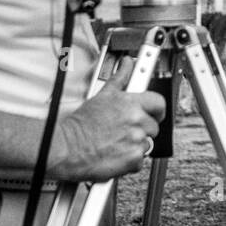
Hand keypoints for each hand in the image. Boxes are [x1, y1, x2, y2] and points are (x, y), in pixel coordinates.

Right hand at [48, 58, 165, 181]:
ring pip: (147, 143)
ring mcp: (136, 140)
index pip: (159, 103)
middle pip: (153, 125)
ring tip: (117, 143)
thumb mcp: (101, 96)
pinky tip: (116, 155)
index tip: (153, 113)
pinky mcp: (133, 158)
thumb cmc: (80, 125)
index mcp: (131, 103)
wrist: (66, 148)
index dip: (156, 110)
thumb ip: (119, 78)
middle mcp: (136, 120)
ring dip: (135, 145)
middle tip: (125, 131)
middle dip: (142, 129)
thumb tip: (127, 64)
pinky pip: (140, 160)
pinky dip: (130, 161)